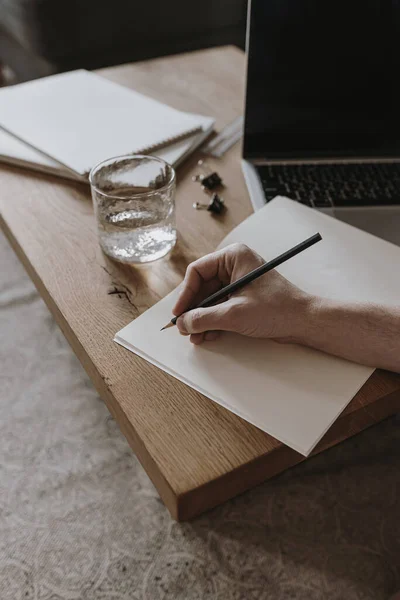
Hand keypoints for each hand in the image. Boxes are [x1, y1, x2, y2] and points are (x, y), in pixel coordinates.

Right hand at [172, 243, 312, 344]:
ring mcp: (239, 283)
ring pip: (210, 300)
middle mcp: (235, 266)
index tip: (179, 313)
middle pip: (202, 287)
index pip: (197, 272)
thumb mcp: (234, 314)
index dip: (185, 294)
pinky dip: (213, 321)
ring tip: (196, 336)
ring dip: (201, 319)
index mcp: (233, 257)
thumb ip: (204, 318)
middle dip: (193, 310)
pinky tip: (207, 335)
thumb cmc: (278, 308)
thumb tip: (182, 323)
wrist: (304, 322)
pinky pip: (220, 307)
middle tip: (185, 328)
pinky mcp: (244, 298)